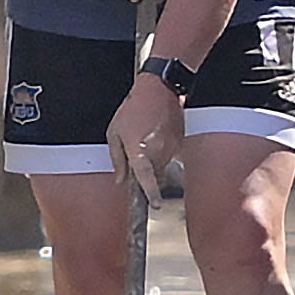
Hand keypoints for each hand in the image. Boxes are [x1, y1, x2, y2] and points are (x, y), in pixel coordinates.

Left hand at [110, 77, 185, 195]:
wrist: (158, 89)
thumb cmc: (133, 109)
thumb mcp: (114, 132)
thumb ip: (117, 159)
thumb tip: (120, 181)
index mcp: (138, 150)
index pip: (146, 178)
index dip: (151, 193)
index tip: (156, 205)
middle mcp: (157, 151)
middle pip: (154, 175)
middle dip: (147, 171)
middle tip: (138, 150)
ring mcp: (171, 147)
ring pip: (163, 165)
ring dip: (155, 160)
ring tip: (147, 137)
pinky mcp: (180, 142)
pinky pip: (171, 155)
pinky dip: (164, 151)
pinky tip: (157, 134)